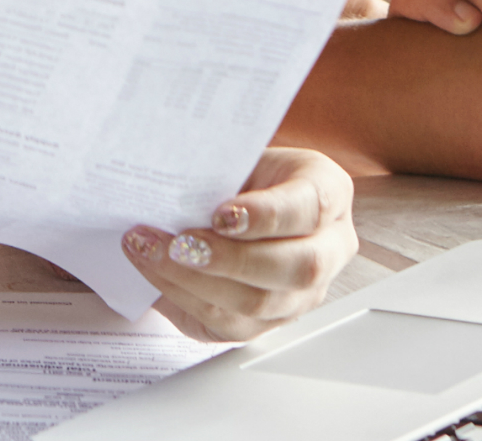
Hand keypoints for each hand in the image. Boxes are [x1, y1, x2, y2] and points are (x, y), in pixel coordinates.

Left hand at [127, 147, 357, 340]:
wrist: (236, 202)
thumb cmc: (241, 177)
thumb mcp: (240, 158)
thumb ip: (221, 171)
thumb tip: (173, 186)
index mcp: (328, 193)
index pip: (312, 207)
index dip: (267, 215)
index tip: (220, 213)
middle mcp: (328, 249)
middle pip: (298, 267)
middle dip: (231, 259)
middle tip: (180, 243)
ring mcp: (302, 293)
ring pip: (260, 303)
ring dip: (196, 281)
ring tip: (152, 252)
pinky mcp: (268, 322)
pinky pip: (229, 323)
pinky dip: (184, 296)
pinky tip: (156, 271)